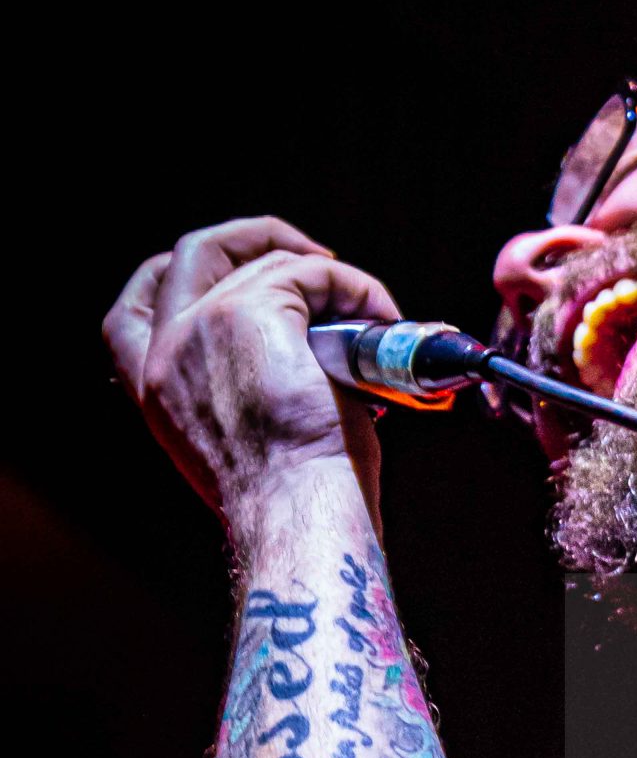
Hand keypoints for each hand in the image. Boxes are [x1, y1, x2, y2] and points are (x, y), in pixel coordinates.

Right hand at [104, 217, 401, 537]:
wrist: (298, 517)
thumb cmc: (290, 503)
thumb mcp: (243, 450)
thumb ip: (245, 400)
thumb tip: (305, 362)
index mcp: (153, 391)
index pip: (131, 315)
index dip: (172, 278)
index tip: (231, 273)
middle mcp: (167, 350)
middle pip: (193, 254)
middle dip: (251, 239)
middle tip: (311, 257)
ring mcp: (206, 323)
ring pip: (271, 264)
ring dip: (330, 279)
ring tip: (374, 318)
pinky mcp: (256, 311)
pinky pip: (314, 272)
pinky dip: (356, 287)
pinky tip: (384, 319)